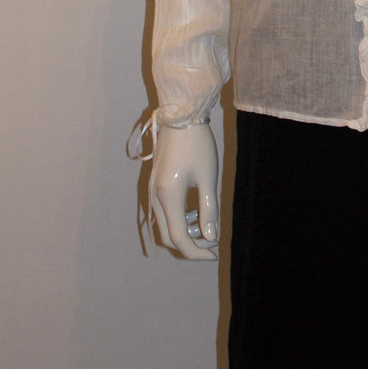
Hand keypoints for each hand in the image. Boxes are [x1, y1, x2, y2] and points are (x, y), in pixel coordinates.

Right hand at [150, 123, 219, 259]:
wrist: (180, 115)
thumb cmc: (198, 144)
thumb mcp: (208, 178)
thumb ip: (209, 210)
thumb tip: (211, 237)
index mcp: (169, 197)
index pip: (179, 238)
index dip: (197, 252)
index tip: (215, 253)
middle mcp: (155, 197)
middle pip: (168, 237)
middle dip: (190, 245)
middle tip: (212, 240)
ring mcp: (152, 190)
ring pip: (164, 226)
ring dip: (184, 231)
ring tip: (206, 222)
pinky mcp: (155, 184)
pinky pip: (163, 212)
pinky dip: (178, 218)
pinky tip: (196, 209)